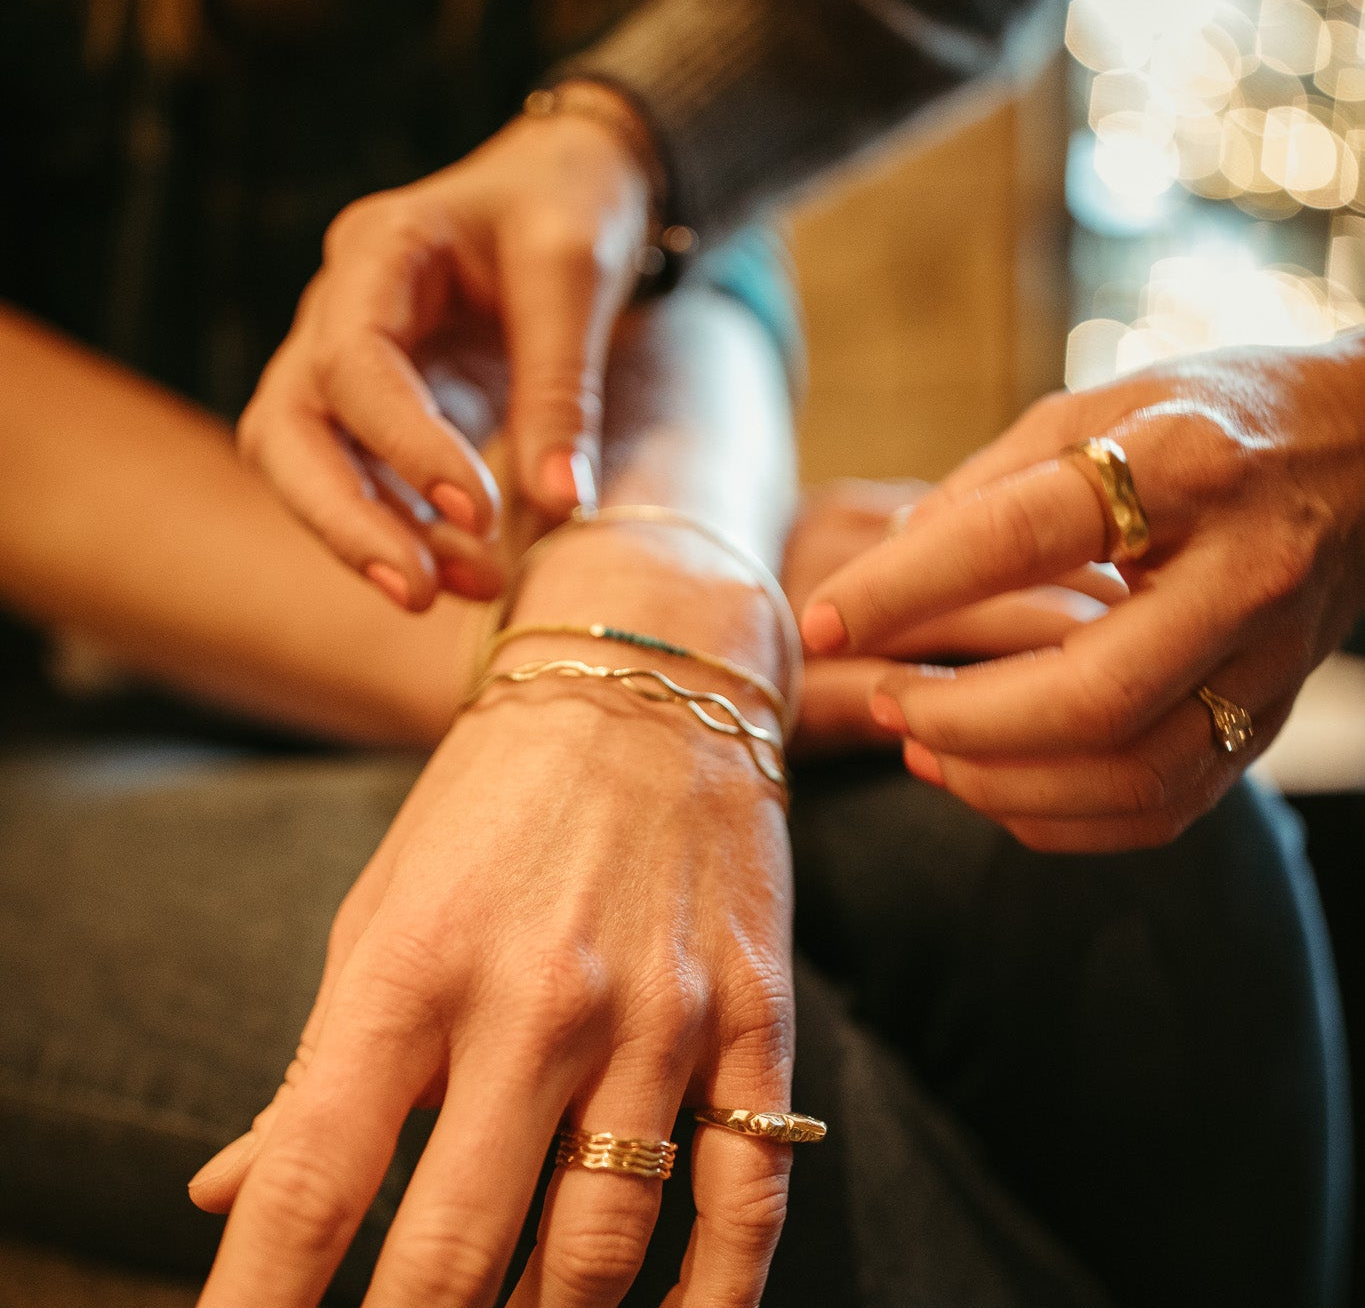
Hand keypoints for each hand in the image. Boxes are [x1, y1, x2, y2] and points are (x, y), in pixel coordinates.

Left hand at [189, 538, 796, 1307]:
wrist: (652, 679)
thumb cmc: (495, 797)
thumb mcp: (382, 903)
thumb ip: (317, 1061)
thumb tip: (230, 1196)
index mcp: (415, 963)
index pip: (315, 1181)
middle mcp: (538, 999)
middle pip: (457, 1249)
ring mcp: (658, 1013)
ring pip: (600, 1248)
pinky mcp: (752, 1014)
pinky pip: (744, 1196)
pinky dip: (710, 1296)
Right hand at [237, 82, 655, 610]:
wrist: (568, 185)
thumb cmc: (568, 209)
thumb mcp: (575, 279)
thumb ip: (562, 390)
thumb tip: (560, 508)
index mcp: (378, 251)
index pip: (353, 361)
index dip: (405, 445)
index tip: (479, 510)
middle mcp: (338, 309)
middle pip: (286, 426)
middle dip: (343, 519)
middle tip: (417, 592)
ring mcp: (346, 363)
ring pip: (307, 465)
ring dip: (374, 539)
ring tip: (470, 588)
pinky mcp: (377, 410)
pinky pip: (364, 482)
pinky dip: (411, 532)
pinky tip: (475, 570)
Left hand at [799, 342, 1364, 849]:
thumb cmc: (1204, 419)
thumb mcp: (1091, 411)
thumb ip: (987, 488)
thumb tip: (884, 568)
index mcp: (1180, 464)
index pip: (1020, 536)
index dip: (902, 588)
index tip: (819, 622)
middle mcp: (1240, 572)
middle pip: (1090, 694)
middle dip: (960, 717)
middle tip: (886, 700)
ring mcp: (1268, 661)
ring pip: (1128, 773)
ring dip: (999, 780)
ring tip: (920, 745)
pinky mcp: (1270, 719)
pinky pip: (1160, 809)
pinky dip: (1056, 816)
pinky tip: (988, 781)